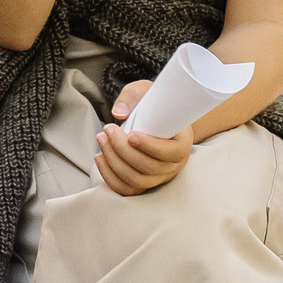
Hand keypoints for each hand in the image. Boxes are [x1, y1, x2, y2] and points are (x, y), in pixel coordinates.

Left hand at [98, 79, 193, 194]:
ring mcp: (159, 176)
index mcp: (182, 143)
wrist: (155, 118)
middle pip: (149, 168)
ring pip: (137, 181)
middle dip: (123, 150)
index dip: (150, 147)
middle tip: (108, 129)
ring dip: (114, 162)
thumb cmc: (152, 105)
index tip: (131, 134)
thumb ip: (132, 97)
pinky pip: (127, 190)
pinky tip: (99, 157)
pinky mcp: (143, 182)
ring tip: (101, 139)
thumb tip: (119, 112)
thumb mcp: (145, 92)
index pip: (171, 153)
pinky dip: (110, 177)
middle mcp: (173, 165)